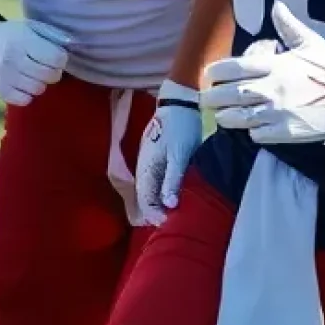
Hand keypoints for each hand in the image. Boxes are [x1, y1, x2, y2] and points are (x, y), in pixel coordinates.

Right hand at [0, 17, 72, 105]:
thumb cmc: (17, 34)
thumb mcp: (34, 27)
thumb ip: (54, 36)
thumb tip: (74, 45)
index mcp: (24, 40)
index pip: (55, 57)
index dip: (61, 59)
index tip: (58, 58)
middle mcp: (13, 59)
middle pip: (48, 75)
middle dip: (54, 73)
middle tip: (49, 68)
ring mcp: (5, 76)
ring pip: (37, 89)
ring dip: (42, 84)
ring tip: (37, 76)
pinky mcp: (0, 90)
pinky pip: (24, 101)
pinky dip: (29, 95)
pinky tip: (26, 85)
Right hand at [136, 79, 203, 224]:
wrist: (179, 100)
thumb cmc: (181, 128)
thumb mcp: (179, 155)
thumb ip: (172, 180)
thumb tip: (168, 206)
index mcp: (146, 168)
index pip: (145, 201)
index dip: (156, 215)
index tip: (171, 223)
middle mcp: (144, 166)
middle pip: (146, 197)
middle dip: (157, 211)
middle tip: (175, 220)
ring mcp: (148, 159)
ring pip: (151, 188)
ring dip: (160, 201)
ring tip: (176, 210)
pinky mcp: (156, 154)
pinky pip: (156, 178)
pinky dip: (163, 189)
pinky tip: (174, 192)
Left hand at [202, 2, 324, 144]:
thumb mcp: (310, 42)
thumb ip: (288, 26)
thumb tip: (276, 5)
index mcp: (276, 65)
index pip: (237, 68)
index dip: (219, 72)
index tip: (209, 75)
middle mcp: (273, 89)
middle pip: (233, 94)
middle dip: (214, 97)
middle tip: (204, 99)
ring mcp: (278, 112)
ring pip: (241, 117)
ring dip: (227, 117)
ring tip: (220, 116)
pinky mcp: (287, 132)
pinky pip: (259, 134)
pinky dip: (251, 132)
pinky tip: (250, 128)